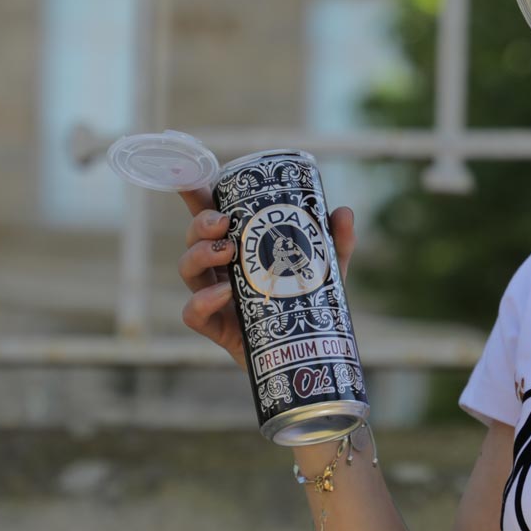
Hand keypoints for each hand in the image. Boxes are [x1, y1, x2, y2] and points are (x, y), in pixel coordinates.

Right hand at [176, 187, 357, 367]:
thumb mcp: (326, 270)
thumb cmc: (308, 302)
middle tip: (224, 223)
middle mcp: (220, 270)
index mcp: (239, 248)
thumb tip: (342, 211)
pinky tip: (225, 292)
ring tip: (226, 251)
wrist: (306, 353)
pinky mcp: (217, 329)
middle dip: (201, 224)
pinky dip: (203, 301)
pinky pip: (192, 314)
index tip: (192, 177)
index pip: (211, 216)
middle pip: (194, 238)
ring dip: (199, 254)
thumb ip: (335, 242)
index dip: (196, 195)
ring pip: (188, 270)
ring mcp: (214, 298)